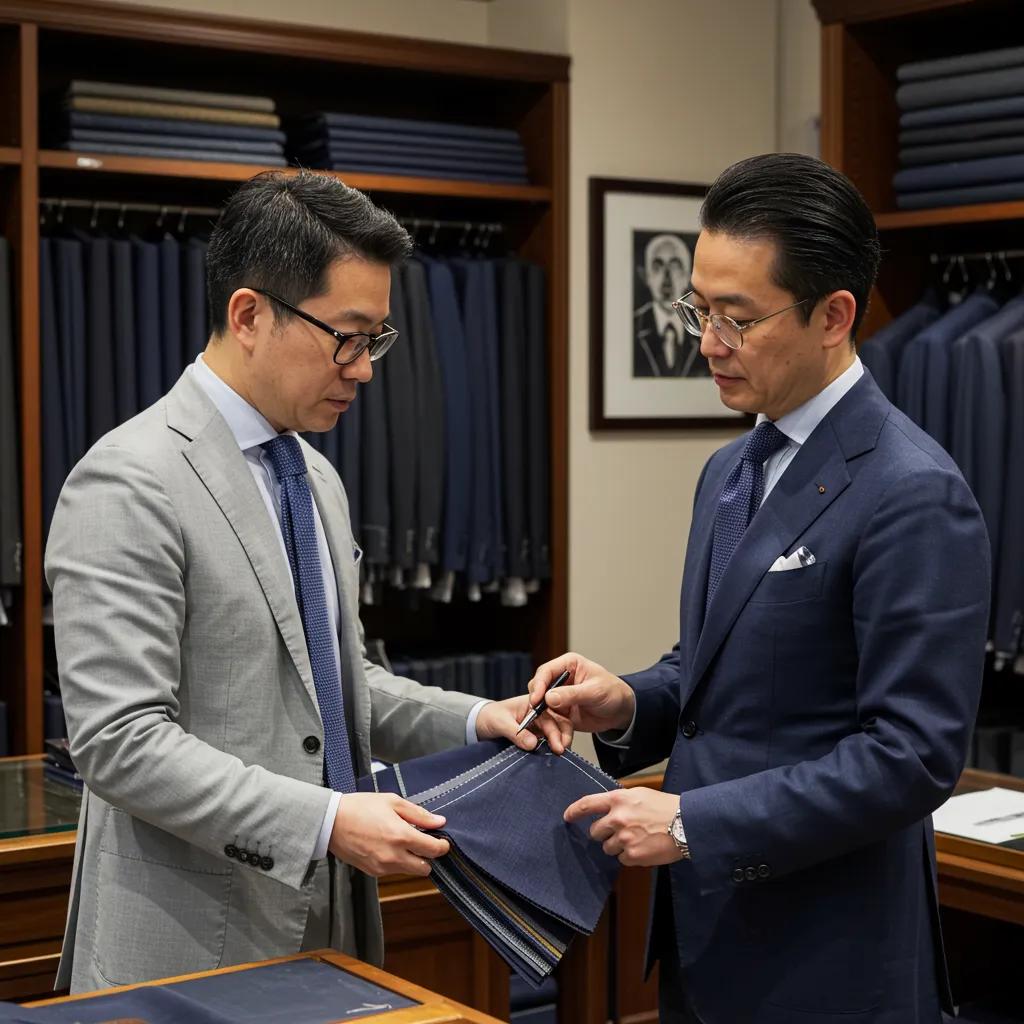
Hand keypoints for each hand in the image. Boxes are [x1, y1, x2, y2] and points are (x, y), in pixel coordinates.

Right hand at [328, 792, 449, 877]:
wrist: (331, 822)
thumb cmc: (361, 807)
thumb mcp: (392, 802)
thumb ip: (418, 814)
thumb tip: (439, 822)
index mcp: (401, 836)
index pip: (433, 850)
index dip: (443, 847)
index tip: (443, 841)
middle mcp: (394, 856)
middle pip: (425, 868)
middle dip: (428, 857)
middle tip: (424, 842)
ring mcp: (382, 867)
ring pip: (410, 871)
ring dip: (413, 861)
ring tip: (403, 843)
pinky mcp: (373, 872)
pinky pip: (393, 871)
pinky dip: (397, 863)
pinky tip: (388, 847)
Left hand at [475, 694, 572, 754]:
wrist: (479, 725)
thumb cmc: (490, 716)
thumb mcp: (500, 722)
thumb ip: (516, 732)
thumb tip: (533, 745)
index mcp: (534, 703)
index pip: (551, 716)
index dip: (557, 731)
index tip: (559, 745)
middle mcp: (540, 714)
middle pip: (559, 725)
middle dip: (563, 738)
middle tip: (561, 752)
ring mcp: (539, 727)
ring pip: (555, 736)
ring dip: (558, 746)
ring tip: (558, 759)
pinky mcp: (536, 738)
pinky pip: (546, 745)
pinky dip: (549, 751)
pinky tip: (550, 760)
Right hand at [527, 652, 635, 735]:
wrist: (621, 712)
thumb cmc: (612, 693)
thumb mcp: (594, 692)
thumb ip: (571, 694)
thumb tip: (548, 697)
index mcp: (568, 665)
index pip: (545, 672)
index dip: (538, 685)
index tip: (536, 700)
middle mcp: (559, 680)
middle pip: (539, 690)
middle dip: (538, 706)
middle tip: (538, 718)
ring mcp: (558, 697)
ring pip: (543, 710)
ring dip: (547, 724)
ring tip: (555, 737)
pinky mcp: (560, 713)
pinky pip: (551, 723)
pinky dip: (555, 733)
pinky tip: (561, 741)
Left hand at [564, 787, 684, 866]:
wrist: (686, 824)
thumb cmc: (664, 806)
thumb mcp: (639, 795)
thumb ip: (620, 801)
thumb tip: (605, 809)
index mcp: (618, 800)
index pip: (587, 804)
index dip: (574, 811)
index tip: (567, 817)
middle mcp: (617, 819)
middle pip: (595, 831)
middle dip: (603, 833)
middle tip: (619, 830)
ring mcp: (624, 838)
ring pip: (607, 847)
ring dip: (617, 845)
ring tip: (636, 838)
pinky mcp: (632, 855)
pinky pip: (622, 859)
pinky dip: (629, 855)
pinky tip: (643, 847)